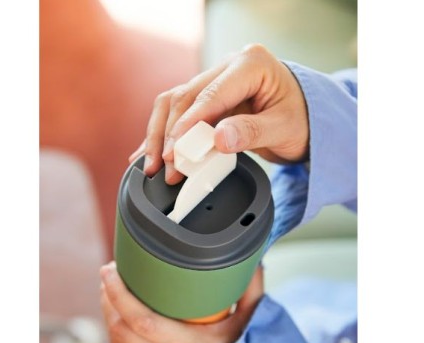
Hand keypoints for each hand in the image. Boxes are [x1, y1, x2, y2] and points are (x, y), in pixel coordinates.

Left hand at [100, 262, 263, 342]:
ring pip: (118, 340)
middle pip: (121, 329)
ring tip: (110, 284)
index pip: (142, 321)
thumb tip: (252, 260)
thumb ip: (252, 291)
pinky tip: (118, 308)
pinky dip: (115, 325)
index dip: (121, 295)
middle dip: (109, 297)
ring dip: (108, 310)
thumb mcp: (252, 325)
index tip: (112, 270)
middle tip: (110, 269)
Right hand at [129, 44, 308, 184]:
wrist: (306, 119)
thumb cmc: (301, 119)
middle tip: (164, 166)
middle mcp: (227, 67)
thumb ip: (251, 132)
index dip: (188, 124)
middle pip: (184, 97)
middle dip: (170, 135)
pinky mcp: (208, 98)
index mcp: (250, 64)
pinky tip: (148, 152)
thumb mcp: (284, 128)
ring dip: (159, 135)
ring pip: (174, 103)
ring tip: (150, 164)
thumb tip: (217, 139)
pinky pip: (179, 113)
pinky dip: (164, 134)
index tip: (173, 150)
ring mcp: (215, 81)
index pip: (210, 94)